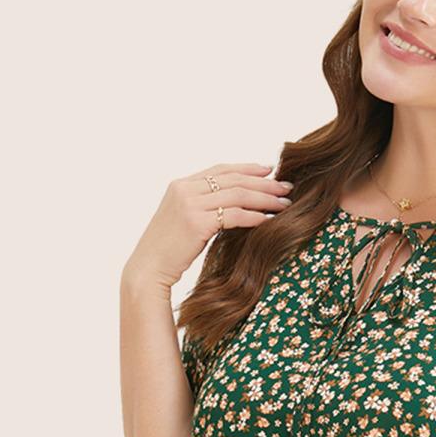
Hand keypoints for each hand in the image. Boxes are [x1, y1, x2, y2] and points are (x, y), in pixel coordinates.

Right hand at [123, 161, 293, 290]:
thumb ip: (202, 205)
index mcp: (181, 184)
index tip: (269, 170)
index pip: (221, 169)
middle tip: (287, 187)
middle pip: (233, 179)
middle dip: (264, 182)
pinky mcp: (196, 222)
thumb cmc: (168, 249)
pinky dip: (255, 216)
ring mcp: (189, 204)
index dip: (247, 168)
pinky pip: (234, 215)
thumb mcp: (183, 219)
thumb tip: (232, 203)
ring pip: (237, 194)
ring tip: (285, 204)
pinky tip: (269, 220)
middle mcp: (184, 189)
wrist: (148, 268)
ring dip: (265, 199)